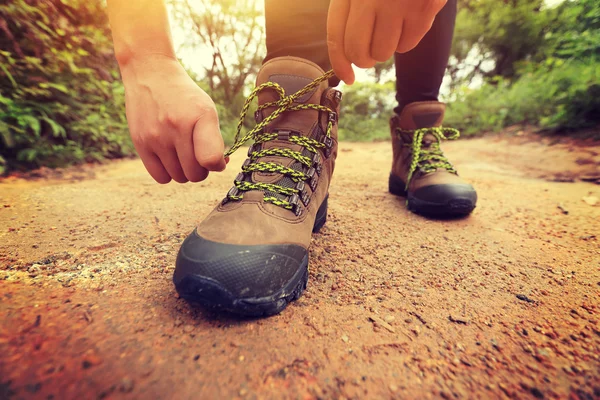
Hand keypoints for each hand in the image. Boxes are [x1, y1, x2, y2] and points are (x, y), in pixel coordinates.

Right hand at [120, 55, 226, 183]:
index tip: (217, 158)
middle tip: (198, 154)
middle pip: (196, 174)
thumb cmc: (185, 97)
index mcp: (200, 117)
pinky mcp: (140, 143)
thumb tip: (218, 167)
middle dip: (201, 169)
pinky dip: (168, 173)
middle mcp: (177, 127)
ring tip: (183, 154)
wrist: (151, 74)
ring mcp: (156, 137)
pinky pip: (161, 177)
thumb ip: (215, 140)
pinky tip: (170, 159)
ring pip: (179, 177)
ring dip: (185, 171)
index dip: (218, 164)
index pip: (211, 159)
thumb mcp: (207, 109)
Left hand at [327, 0, 446, 83]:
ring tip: (394, 25)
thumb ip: (352, 14)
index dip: (340, 63)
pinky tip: (411, 18)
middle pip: (358, 51)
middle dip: (365, 60)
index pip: (336, 37)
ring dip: (388, 48)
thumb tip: (350, 58)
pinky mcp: (422, 10)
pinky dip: (408, 39)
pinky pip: (407, 45)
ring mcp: (396, 4)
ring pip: (383, 52)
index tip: (349, 78)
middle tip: (373, 54)